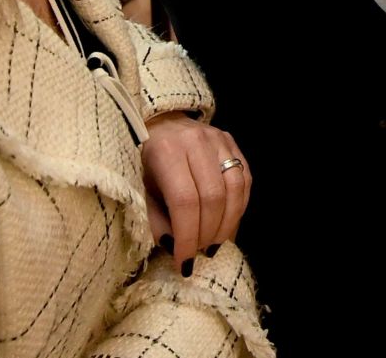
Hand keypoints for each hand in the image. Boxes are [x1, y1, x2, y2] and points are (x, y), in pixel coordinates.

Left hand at [140, 114, 250, 268]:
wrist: (158, 122)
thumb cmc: (145, 161)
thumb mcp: (140, 190)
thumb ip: (156, 219)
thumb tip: (175, 247)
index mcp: (165, 152)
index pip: (184, 202)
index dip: (188, 237)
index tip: (184, 263)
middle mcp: (195, 141)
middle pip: (213, 197)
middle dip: (208, 233)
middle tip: (200, 253)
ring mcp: (218, 138)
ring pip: (235, 188)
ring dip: (228, 224)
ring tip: (214, 243)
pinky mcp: (232, 141)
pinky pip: (245, 179)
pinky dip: (239, 208)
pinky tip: (227, 225)